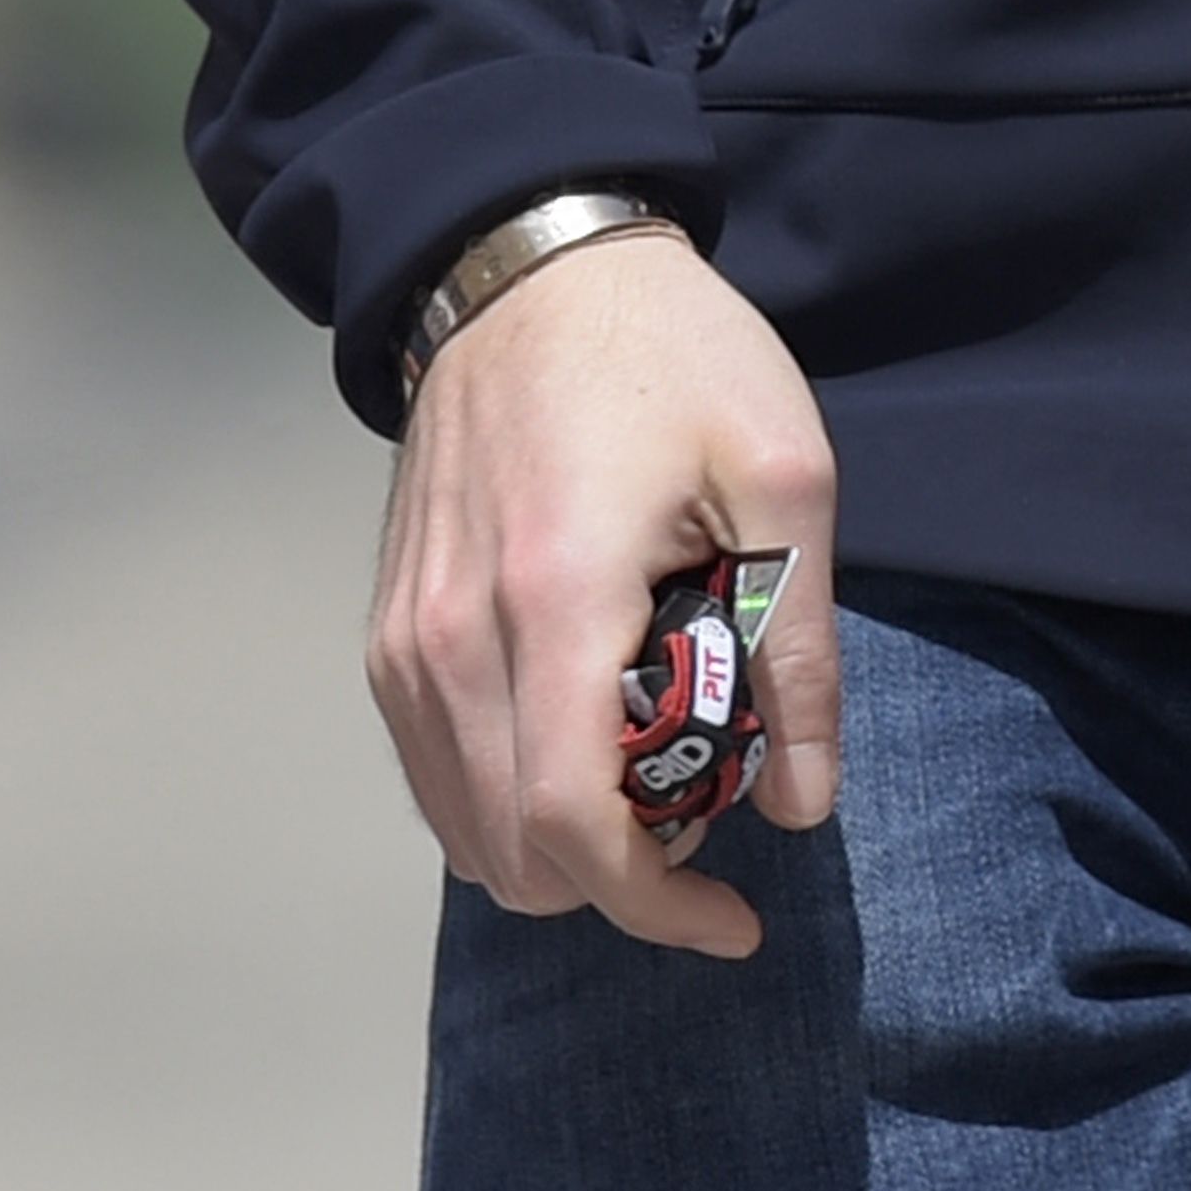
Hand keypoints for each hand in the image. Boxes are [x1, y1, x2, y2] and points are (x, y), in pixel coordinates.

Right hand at [367, 225, 835, 958]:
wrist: (530, 269)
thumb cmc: (675, 358)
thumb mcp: (786, 479)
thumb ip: (800, 651)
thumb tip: (804, 804)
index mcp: (555, 603)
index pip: (573, 827)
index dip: (656, 906)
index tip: (737, 920)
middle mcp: (450, 643)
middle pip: (512, 854)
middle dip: (620, 880)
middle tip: (714, 816)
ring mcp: (402, 644)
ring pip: (464, 830)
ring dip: (561, 846)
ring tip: (661, 774)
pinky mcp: (387, 634)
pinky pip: (436, 772)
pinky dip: (509, 799)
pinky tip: (590, 739)